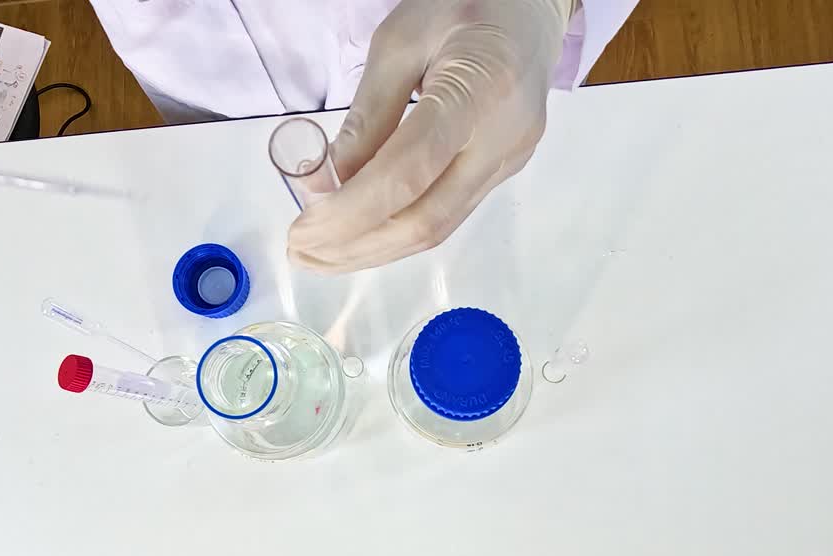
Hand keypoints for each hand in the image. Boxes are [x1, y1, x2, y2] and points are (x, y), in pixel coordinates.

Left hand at [287, 0, 574, 273]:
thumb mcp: (400, 40)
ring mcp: (510, 160)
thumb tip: (329, 185)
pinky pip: (448, 214)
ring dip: (373, 250)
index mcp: (480, 90)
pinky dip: (398, 232)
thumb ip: (367, 114)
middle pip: (426, 219)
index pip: (409, 172)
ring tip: (321, 254)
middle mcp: (504, 137)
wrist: (531, 6)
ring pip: (438, 229)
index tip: (303, 229)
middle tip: (301, 252)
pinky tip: (361, 233)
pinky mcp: (505, 170)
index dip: (351, 211)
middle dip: (356, 246)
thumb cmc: (464, 6)